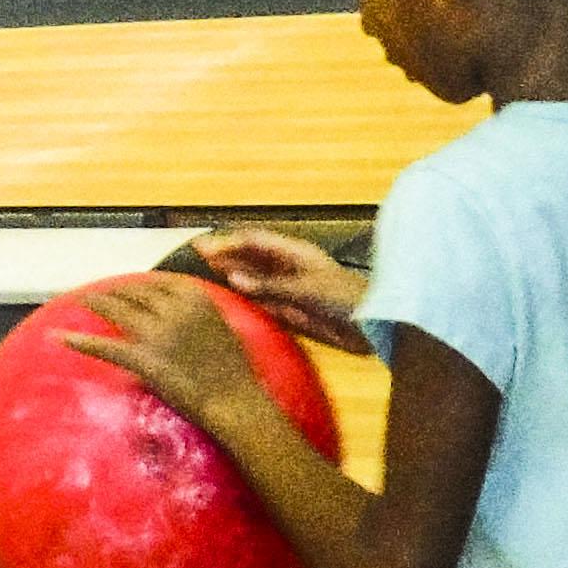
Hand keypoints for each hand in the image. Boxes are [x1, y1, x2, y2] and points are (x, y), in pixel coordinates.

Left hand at [65, 275, 275, 432]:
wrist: (236, 402)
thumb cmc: (236, 372)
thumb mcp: (223, 327)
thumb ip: (198, 313)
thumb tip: (180, 311)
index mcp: (194, 296)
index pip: (156, 283)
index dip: (137, 286)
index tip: (126, 287)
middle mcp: (173, 308)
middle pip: (133, 292)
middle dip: (114, 292)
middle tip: (97, 292)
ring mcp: (156, 333)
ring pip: (116, 309)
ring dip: (95, 302)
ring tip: (80, 300)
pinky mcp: (142, 358)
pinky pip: (103, 346)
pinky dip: (78, 340)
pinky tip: (58, 337)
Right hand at [193, 228, 367, 351]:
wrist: (371, 325)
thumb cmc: (342, 298)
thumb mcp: (303, 288)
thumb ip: (267, 284)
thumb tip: (232, 276)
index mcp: (295, 252)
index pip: (255, 241)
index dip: (229, 242)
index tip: (204, 246)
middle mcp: (289, 267)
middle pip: (253, 257)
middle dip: (227, 254)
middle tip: (197, 254)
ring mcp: (290, 288)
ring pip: (256, 279)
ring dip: (234, 275)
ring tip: (207, 273)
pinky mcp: (293, 310)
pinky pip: (265, 301)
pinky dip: (248, 298)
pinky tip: (232, 298)